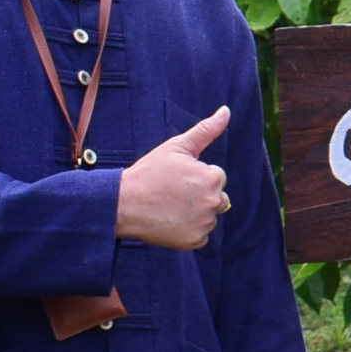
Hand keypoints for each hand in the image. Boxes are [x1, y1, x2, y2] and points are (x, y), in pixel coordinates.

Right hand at [114, 108, 233, 244]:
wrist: (123, 203)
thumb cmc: (149, 172)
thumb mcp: (177, 146)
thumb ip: (206, 130)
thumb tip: (226, 110)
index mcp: (212, 177)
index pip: (215, 176)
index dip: (195, 175)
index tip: (176, 178)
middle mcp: (213, 202)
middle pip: (217, 198)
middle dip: (199, 194)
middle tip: (172, 193)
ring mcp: (204, 223)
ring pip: (208, 217)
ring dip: (195, 213)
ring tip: (169, 206)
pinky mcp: (194, 241)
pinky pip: (200, 235)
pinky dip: (188, 230)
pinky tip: (170, 221)